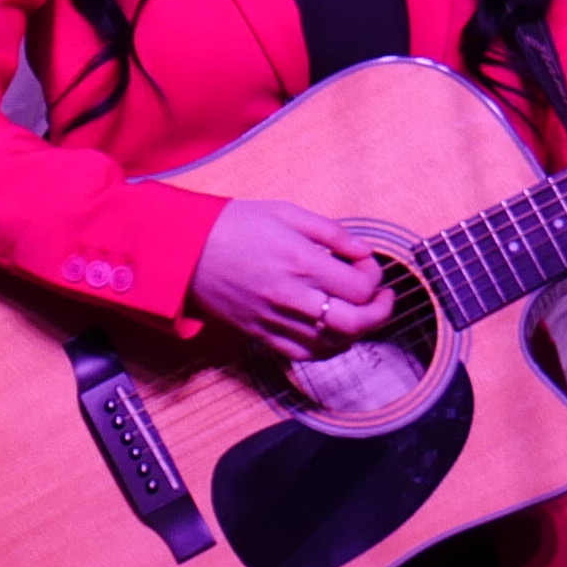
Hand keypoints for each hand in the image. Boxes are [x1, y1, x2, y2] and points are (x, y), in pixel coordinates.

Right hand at [188, 195, 400, 357]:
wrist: (184, 250)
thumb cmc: (233, 225)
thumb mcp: (285, 212)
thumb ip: (330, 232)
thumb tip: (363, 251)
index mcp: (301, 261)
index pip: (360, 286)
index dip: (375, 277)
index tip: (367, 265)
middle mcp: (292, 295)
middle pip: (355, 322)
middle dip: (380, 313)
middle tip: (382, 299)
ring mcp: (276, 319)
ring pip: (333, 343)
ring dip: (356, 331)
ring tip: (358, 313)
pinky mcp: (260, 333)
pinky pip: (303, 354)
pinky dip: (326, 348)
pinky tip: (331, 332)